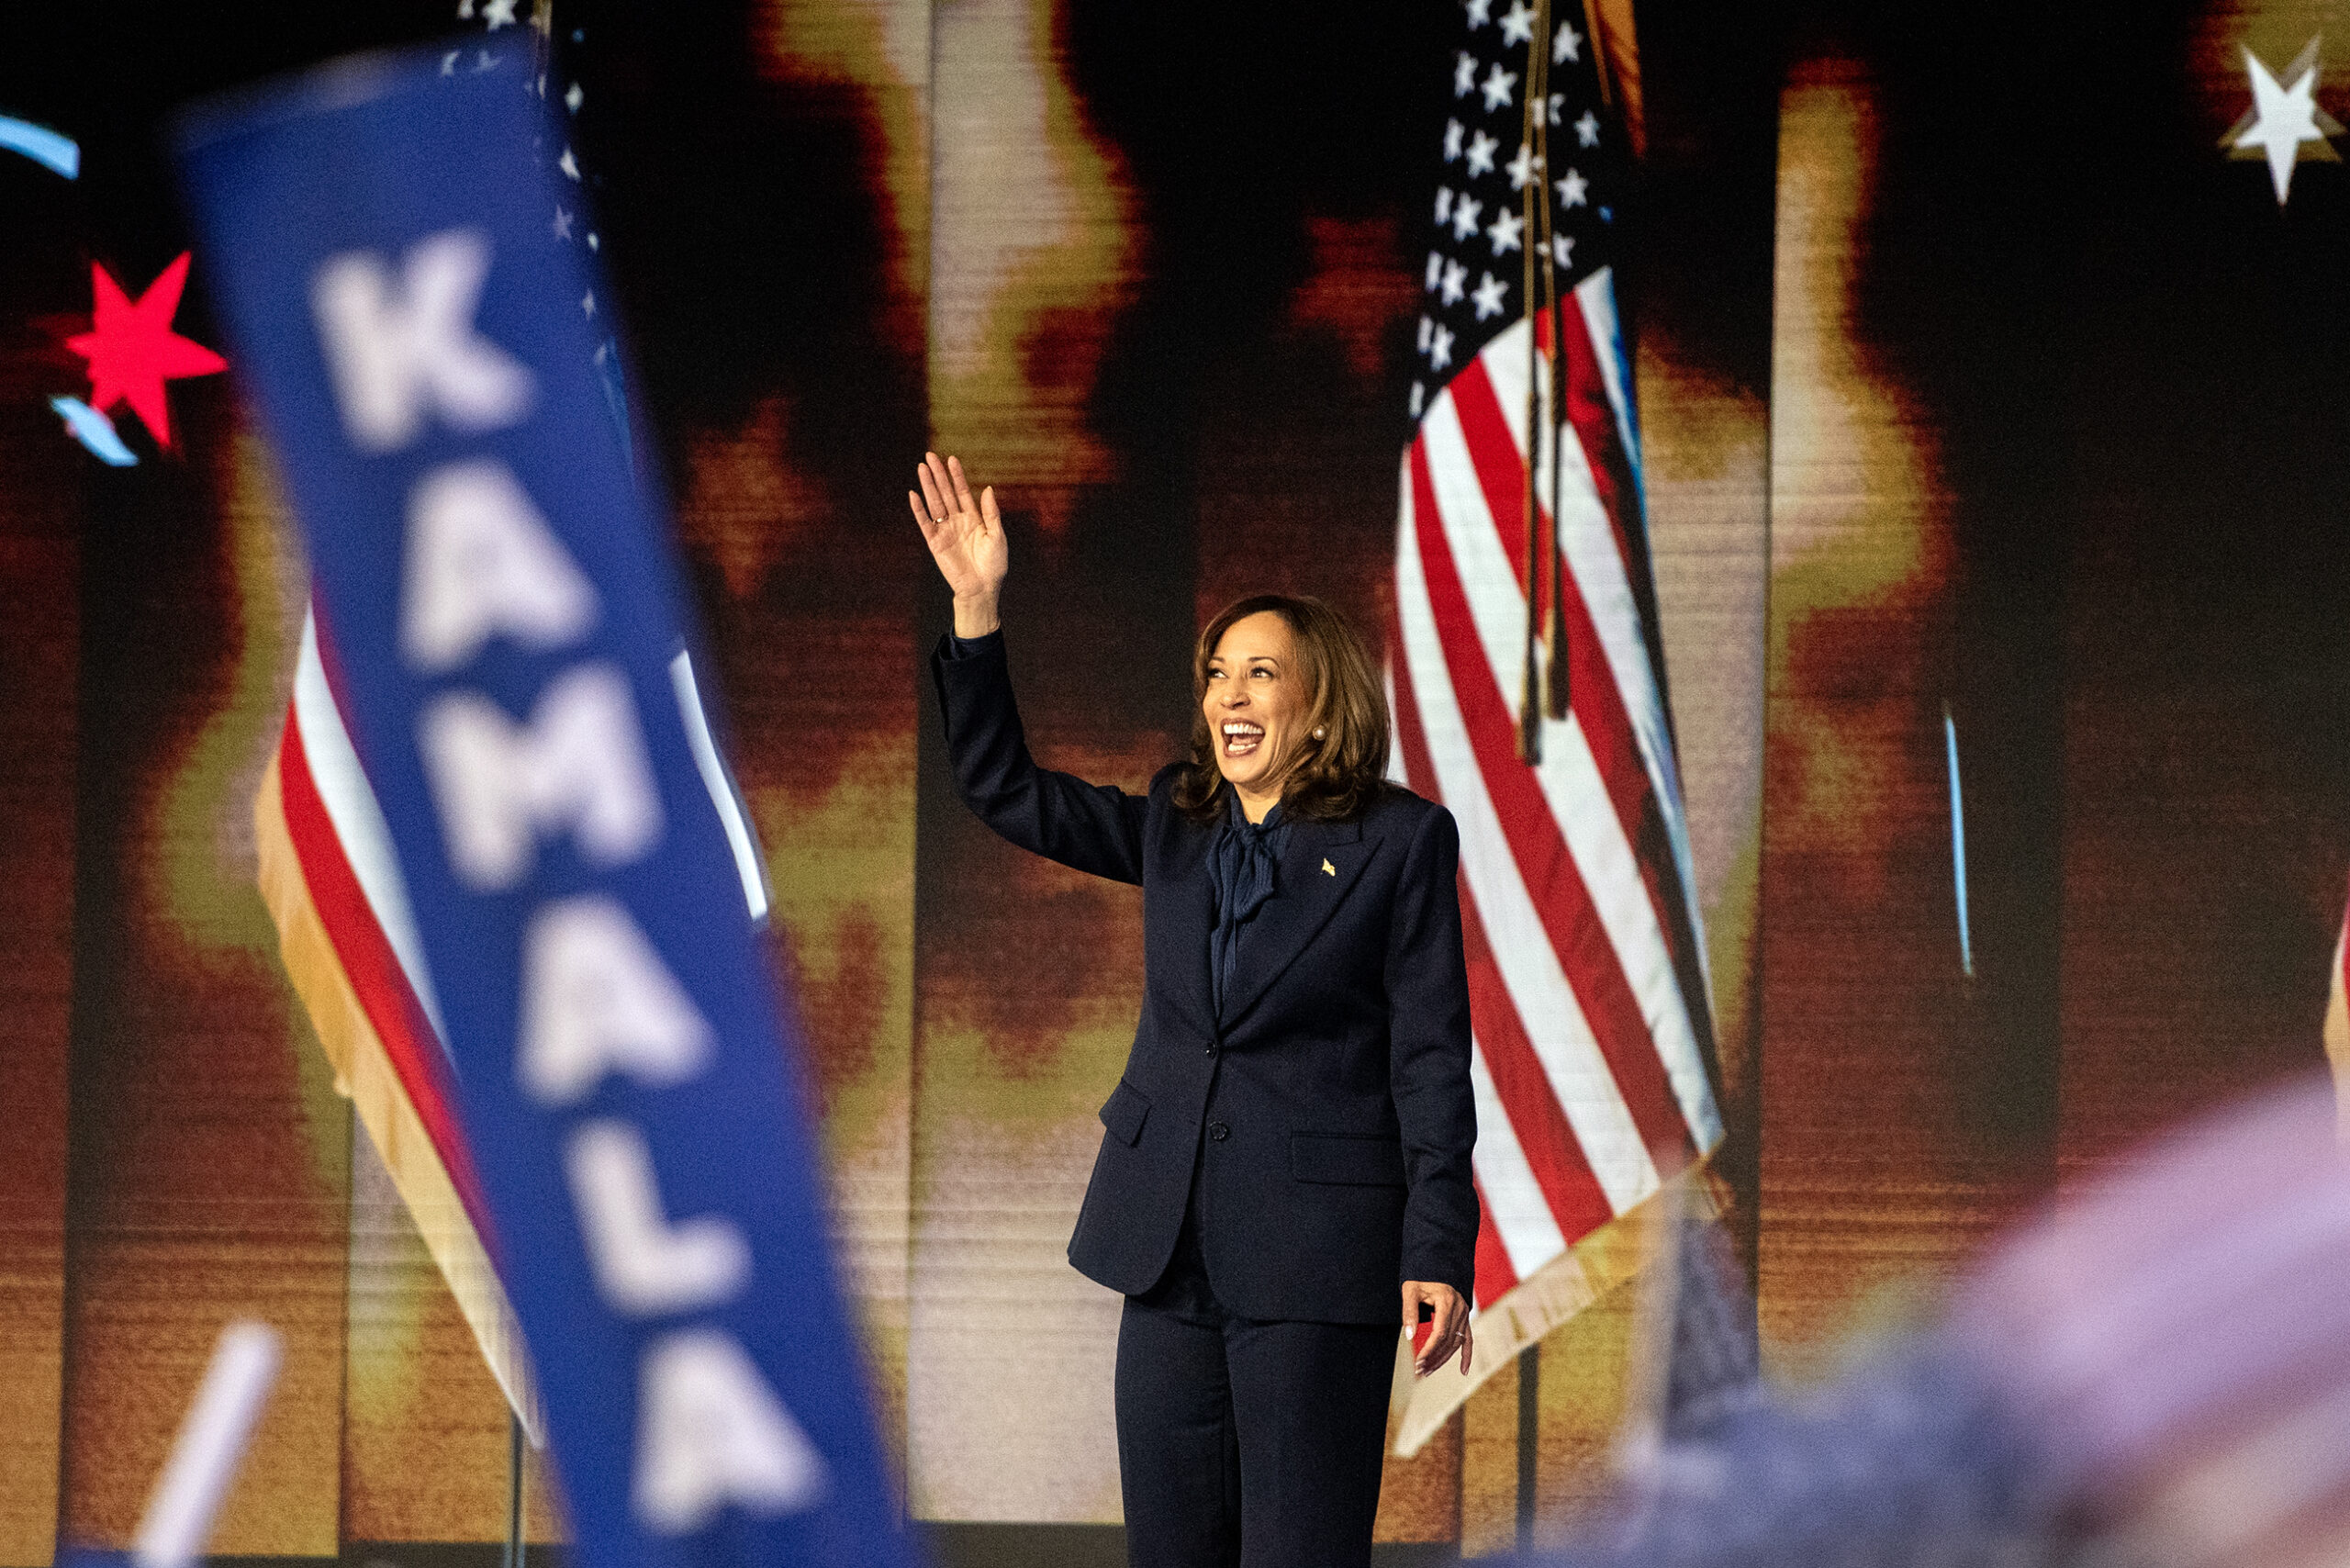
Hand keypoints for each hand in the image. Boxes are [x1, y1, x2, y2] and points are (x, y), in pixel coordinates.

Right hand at [908, 451, 1005, 636]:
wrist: (982, 588)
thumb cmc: (994, 564)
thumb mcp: (997, 535)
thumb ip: (991, 513)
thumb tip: (987, 489)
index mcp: (973, 518)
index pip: (962, 492)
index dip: (957, 476)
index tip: (951, 459)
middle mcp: (957, 521)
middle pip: (945, 493)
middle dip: (938, 475)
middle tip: (930, 456)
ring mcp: (945, 531)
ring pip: (934, 503)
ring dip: (928, 486)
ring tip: (921, 468)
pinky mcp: (935, 542)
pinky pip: (925, 523)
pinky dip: (919, 509)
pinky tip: (913, 494)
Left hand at [1404, 1280, 1472, 1376]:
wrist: (1437, 1263)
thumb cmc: (1421, 1276)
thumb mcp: (1411, 1290)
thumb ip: (1409, 1312)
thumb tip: (1409, 1336)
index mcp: (1447, 1301)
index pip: (1440, 1332)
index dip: (1430, 1349)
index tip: (1418, 1361)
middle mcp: (1459, 1309)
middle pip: (1449, 1341)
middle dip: (1434, 1358)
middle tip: (1420, 1371)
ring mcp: (1464, 1314)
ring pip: (1456, 1343)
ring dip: (1443, 1359)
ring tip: (1428, 1371)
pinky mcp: (1465, 1318)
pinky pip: (1468, 1339)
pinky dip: (1466, 1355)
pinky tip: (1463, 1370)